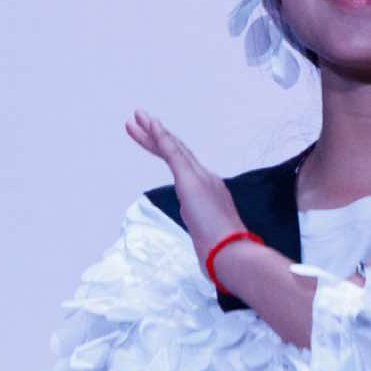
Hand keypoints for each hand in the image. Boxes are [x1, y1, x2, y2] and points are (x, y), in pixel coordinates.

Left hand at [124, 110, 246, 268]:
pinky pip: (173, 153)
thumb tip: (205, 250)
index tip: (153, 140)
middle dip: (156, 135)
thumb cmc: (224, 253)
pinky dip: (161, 138)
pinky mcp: (191, 181)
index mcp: (209, 191)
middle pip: (178, 151)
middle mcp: (207, 179)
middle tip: (138, 118)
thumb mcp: (210, 242)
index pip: (184, 166)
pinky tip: (150, 125)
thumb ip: (208, 240)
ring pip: (174, 148)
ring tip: (136, 117)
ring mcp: (200, 178)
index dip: (168, 150)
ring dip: (153, 131)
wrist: (233, 254)